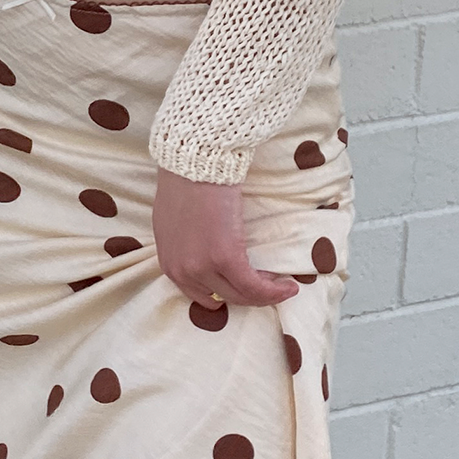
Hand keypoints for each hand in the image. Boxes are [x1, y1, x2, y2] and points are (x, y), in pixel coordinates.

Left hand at [152, 168, 299, 308]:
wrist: (194, 160)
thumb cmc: (184, 180)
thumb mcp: (174, 222)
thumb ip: (185, 245)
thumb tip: (204, 253)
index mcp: (169, 263)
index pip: (200, 294)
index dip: (226, 292)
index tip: (246, 283)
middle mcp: (182, 271)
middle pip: (221, 298)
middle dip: (247, 295)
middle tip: (269, 284)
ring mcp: (202, 267)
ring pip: (240, 295)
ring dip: (265, 295)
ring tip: (284, 286)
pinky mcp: (225, 258)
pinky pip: (254, 286)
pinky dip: (273, 291)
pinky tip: (289, 286)